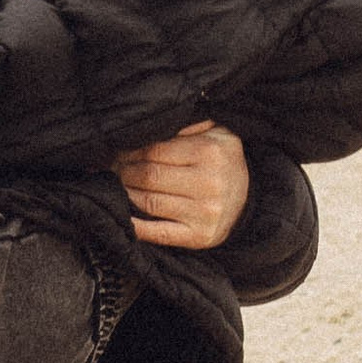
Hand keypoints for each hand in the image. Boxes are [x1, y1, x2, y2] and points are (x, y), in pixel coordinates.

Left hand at [110, 119, 250, 250]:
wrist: (250, 199)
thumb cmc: (223, 161)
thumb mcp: (216, 132)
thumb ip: (187, 125)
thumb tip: (149, 127)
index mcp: (209, 153)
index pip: (154, 150)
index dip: (130, 152)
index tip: (118, 152)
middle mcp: (208, 183)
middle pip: (149, 176)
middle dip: (123, 172)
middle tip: (111, 169)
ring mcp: (204, 213)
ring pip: (149, 202)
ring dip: (125, 194)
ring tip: (117, 186)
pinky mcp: (199, 236)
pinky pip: (159, 233)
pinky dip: (136, 227)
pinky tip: (123, 217)